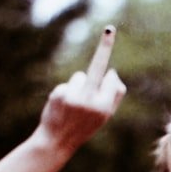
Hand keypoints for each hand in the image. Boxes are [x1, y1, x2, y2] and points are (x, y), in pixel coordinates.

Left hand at [38, 25, 126, 152]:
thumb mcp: (103, 117)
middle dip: (105, 48)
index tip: (113, 42)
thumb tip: (112, 72)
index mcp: (104, 108)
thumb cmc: (84, 127)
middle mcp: (90, 102)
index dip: (110, 73)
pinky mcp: (59, 94)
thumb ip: (113, 97)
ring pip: (80, 77)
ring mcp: (73, 97)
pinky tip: (62, 107)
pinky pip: (67, 84)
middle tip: (110, 29)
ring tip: (73, 106)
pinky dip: (66, 92)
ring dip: (78, 86)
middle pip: (99, 68)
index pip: (112, 79)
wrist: (57, 142)